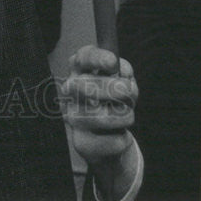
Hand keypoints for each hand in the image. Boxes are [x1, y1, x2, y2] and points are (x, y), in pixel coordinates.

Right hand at [63, 46, 139, 200]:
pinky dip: (123, 137)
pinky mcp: (82, 143)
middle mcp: (70, 92)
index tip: (113, 62)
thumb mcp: (121, 80)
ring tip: (125, 114)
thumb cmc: (113, 101)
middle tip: (129, 91)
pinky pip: (113, 139)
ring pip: (104, 117)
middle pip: (88, 86)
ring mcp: (73, 118)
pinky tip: (116, 133)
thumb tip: (123, 72)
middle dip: (116, 89)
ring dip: (125, 115)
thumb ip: (123, 71)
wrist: (107, 138)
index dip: (97, 58)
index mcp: (79, 70)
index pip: (83, 58)